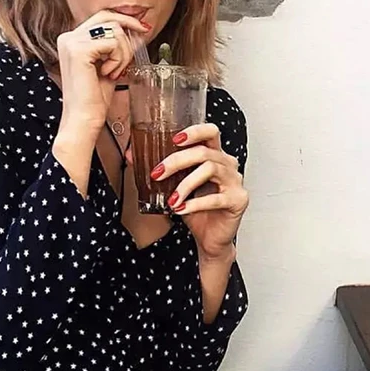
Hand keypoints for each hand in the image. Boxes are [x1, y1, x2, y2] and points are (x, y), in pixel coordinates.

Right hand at [55, 10, 150, 137]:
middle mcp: (68, 37)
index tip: (142, 27)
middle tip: (140, 41)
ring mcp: (72, 42)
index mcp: (71, 39)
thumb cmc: (94, 97)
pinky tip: (109, 74)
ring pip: (114, 30)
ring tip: (115, 71)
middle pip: (108, 18)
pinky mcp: (79, 51)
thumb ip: (118, 46)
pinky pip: (113, 44)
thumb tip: (138, 29)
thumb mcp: (110, 64)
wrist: (84, 119)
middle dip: (129, 30)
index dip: (124, 19)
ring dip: (124, 52)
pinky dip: (118, 59)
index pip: (102, 16)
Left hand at [130, 123, 248, 259]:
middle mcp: (228, 164)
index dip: (194, 131)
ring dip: (185, 184)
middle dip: (177, 161)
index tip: (174, 139)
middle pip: (204, 152)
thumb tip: (131, 155)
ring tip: (171, 199)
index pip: (211, 132)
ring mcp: (235, 182)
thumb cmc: (195, 210)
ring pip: (210, 169)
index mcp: (215, 156)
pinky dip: (195, 204)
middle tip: (157, 173)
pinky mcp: (238, 200)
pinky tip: (180, 209)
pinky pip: (215, 198)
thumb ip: (159, 170)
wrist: (210, 238)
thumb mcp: (175, 187)